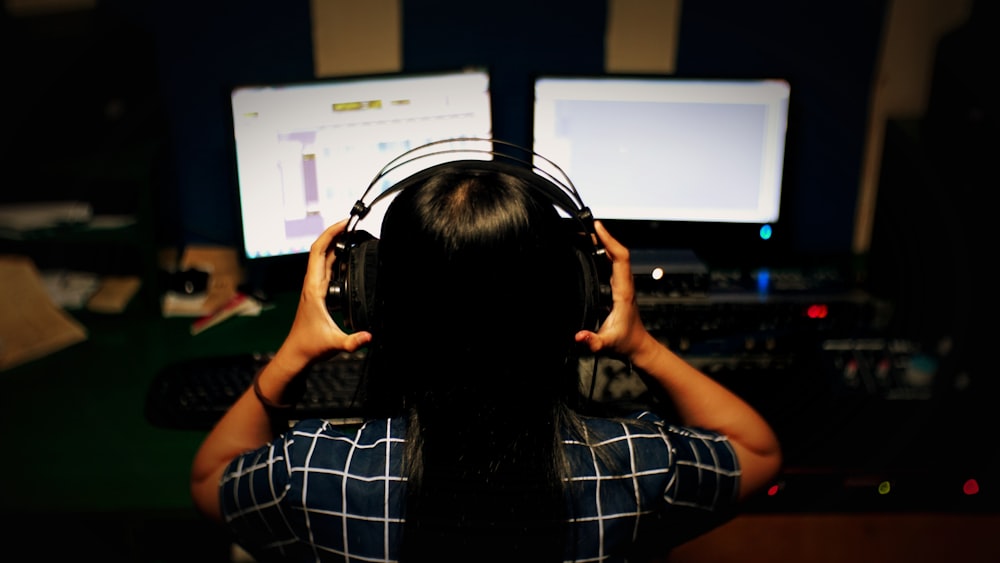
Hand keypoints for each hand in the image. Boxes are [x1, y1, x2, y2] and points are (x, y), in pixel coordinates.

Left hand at [275, 219, 372, 370]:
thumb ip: (353, 341)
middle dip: (334, 233)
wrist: (297, 354)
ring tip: (352, 234)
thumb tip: (370, 336)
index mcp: (314, 288)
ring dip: (335, 244)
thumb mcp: (334, 344)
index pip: (318, 252)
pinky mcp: (318, 293)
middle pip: (320, 250)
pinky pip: (326, 268)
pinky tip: (347, 257)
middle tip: (351, 223)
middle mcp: (312, 284)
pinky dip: (336, 258)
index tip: (344, 223)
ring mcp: (314, 287)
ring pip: (323, 258)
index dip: (330, 234)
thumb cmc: (310, 346)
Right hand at [574, 221, 648, 358]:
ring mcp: (621, 286)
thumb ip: (593, 342)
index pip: (620, 258)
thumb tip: (578, 336)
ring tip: (581, 236)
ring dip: (600, 245)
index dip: (609, 240)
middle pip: (616, 253)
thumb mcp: (606, 345)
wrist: (638, 348)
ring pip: (613, 258)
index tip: (597, 227)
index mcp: (623, 292)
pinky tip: (586, 254)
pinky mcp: (617, 289)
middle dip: (601, 238)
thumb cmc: (625, 344)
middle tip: (581, 228)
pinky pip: (609, 266)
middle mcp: (624, 285)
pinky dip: (599, 256)